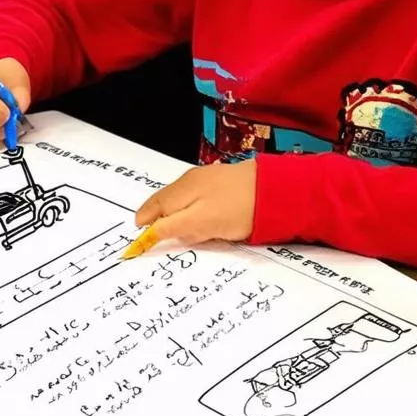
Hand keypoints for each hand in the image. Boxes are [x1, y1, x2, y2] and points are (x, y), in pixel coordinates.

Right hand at [135, 159, 257, 244]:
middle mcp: (192, 181)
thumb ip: (175, 227)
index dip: (145, 222)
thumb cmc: (240, 208)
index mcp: (183, 190)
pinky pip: (197, 197)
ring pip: (182, 199)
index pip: (156, 207)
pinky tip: (194, 215)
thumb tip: (154, 231)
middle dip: (155, 215)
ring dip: (171, 211)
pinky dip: (188, 208)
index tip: (138, 236)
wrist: (278, 190)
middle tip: (147, 230)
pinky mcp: (225, 183)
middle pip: (166, 201)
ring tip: (167, 226)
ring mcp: (209, 179)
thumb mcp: (202, 223)